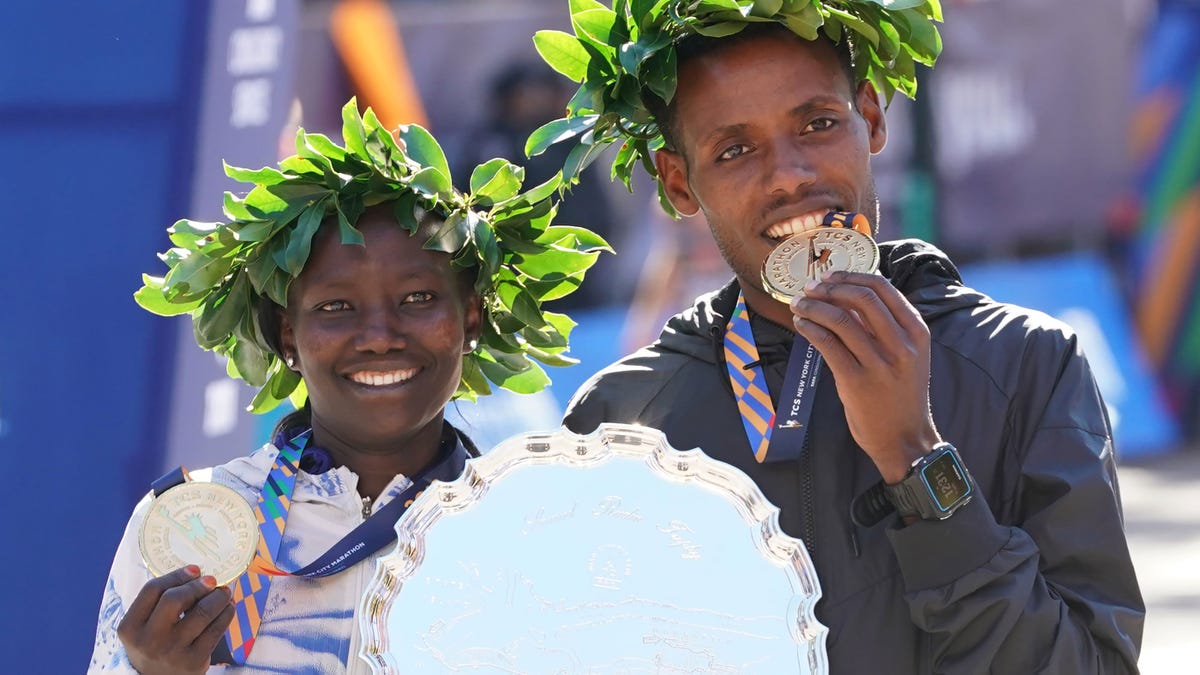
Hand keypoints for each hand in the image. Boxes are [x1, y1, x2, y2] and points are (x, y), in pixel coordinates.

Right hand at [117, 565, 234, 674]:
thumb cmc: (153, 646)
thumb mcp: (143, 628)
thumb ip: (159, 603)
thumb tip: (196, 574)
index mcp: (130, 627)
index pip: (152, 590)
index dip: (176, 575)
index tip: (195, 569)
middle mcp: (149, 640)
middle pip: (175, 599)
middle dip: (198, 585)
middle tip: (212, 580)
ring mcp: (172, 651)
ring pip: (202, 612)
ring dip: (218, 597)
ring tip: (224, 592)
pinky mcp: (194, 661)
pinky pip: (216, 629)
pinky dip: (226, 613)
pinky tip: (227, 608)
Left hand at [790, 271, 940, 482]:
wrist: (905, 439)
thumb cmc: (901, 394)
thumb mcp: (908, 356)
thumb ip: (886, 327)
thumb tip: (851, 293)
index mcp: (917, 332)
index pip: (883, 289)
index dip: (852, 277)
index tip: (831, 277)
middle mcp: (902, 345)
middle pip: (861, 298)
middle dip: (830, 288)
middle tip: (811, 288)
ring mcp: (879, 364)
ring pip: (840, 320)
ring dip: (813, 307)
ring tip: (798, 305)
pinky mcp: (855, 381)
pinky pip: (827, 344)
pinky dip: (810, 329)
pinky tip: (801, 325)